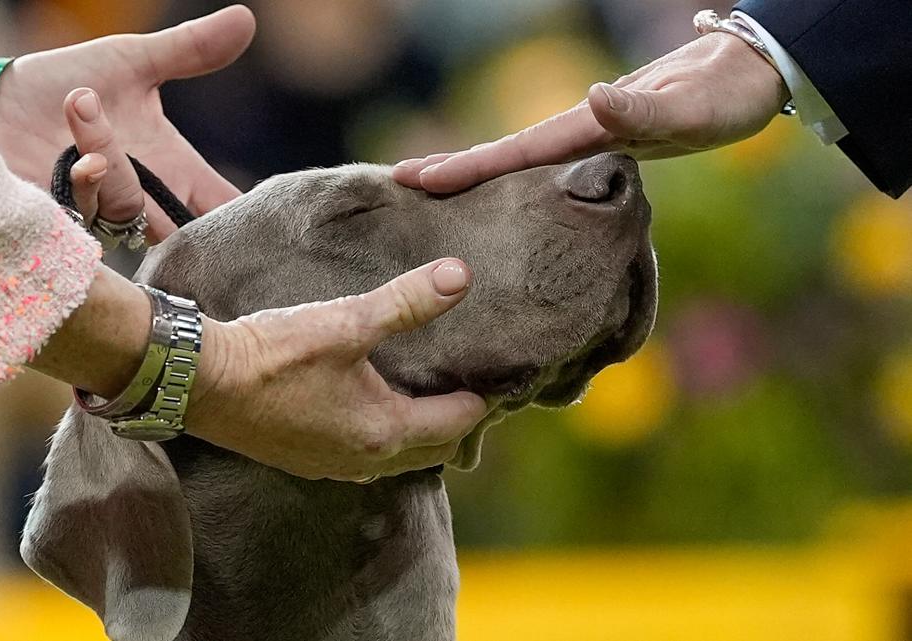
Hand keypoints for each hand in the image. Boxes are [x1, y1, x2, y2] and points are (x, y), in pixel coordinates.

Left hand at [0, 5, 254, 238]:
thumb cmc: (64, 83)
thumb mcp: (132, 61)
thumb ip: (189, 50)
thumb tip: (247, 18)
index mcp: (171, 169)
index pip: (221, 207)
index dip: (242, 219)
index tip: (260, 216)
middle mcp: (142, 198)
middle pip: (187, 229)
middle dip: (186, 213)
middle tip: (168, 167)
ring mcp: (104, 214)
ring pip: (129, 208)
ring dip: (110, 160)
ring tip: (81, 105)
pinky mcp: (63, 223)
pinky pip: (85, 215)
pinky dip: (82, 180)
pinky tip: (69, 153)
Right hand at [64, 114, 487, 480]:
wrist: (199, 380)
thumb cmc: (273, 353)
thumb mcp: (345, 320)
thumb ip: (406, 301)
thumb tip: (460, 276)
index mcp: (384, 430)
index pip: (457, 421)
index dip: (482, 398)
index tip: (498, 375)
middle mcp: (362, 459)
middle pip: (433, 449)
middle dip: (457, 422)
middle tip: (471, 387)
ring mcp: (330, 465)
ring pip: (398, 458)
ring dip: (420, 434)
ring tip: (430, 398)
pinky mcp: (303, 459)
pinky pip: (362, 457)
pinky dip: (383, 438)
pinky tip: (374, 411)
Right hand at [393, 32, 789, 192]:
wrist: (745, 75)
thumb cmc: (721, 94)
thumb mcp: (690, 107)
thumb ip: (643, 107)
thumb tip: (591, 97)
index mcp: (587, 125)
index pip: (514, 151)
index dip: (466, 166)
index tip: (416, 178)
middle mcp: (579, 129)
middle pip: (503, 155)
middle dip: (452, 168)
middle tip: (398, 183)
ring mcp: (589, 138)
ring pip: (518, 161)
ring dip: (474, 173)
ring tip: (433, 190)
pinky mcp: (605, 148)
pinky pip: (544, 167)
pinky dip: (512, 178)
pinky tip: (504, 195)